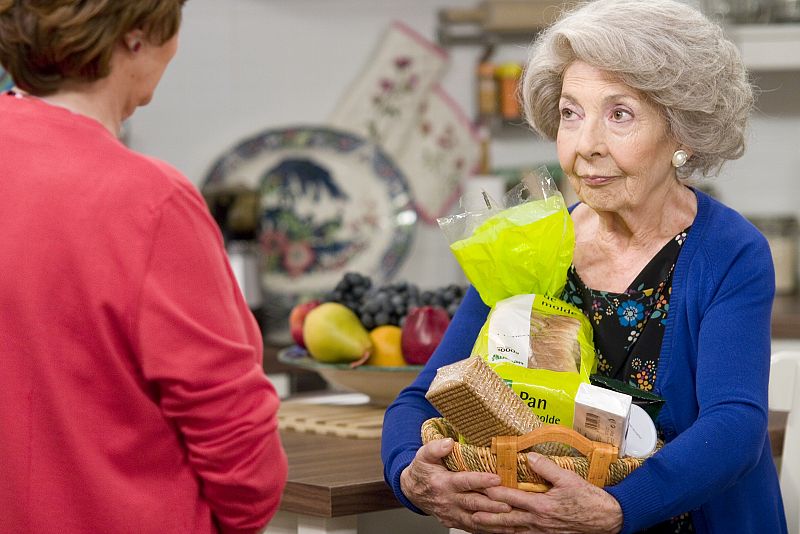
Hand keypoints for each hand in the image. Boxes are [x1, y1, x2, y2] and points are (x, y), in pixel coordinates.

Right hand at [400, 438, 514, 532]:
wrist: (412, 491)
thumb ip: (435, 448)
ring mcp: (452, 514)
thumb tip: (448, 442)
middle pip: (473, 503)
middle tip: (510, 503)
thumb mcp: (423, 456)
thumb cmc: (422, 471)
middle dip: (493, 504)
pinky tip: (505, 528)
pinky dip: (490, 530)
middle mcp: (449, 501)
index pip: (464, 482)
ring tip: (513, 519)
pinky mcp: (456, 522)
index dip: (480, 480)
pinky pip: (474, 529)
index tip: (496, 478)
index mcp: (443, 483)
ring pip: (476, 520)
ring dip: (495, 521)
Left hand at [472, 452, 622, 533]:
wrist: (607, 520)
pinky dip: (510, 533)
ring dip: (495, 527)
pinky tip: (502, 532)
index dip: (493, 492)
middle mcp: (538, 521)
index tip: (479, 487)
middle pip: (506, 518)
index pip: (511, 498)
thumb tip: (529, 457)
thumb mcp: (569, 479)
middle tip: (469, 512)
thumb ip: (547, 468)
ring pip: (512, 530)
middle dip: (487, 515)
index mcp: (542, 505)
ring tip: (478, 524)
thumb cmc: (589, 500)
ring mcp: (542, 531)